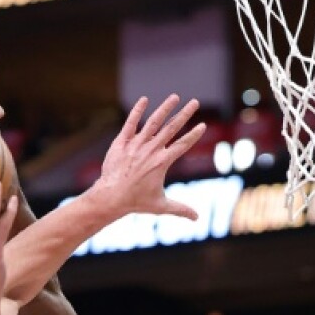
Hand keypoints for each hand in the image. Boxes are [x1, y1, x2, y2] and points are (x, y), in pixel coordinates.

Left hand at [91, 95, 206, 220]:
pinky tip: (144, 100)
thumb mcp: (161, 206)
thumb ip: (180, 209)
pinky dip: (137, 111)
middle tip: (195, 102)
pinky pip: (130, 123)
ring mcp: (136, 144)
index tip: (203, 125)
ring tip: (175, 96)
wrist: (111, 196)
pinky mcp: (122, 142)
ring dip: (165, 108)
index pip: (182, 145)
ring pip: (153, 122)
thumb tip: (197, 218)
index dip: (194, 135)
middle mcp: (151, 150)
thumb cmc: (136, 202)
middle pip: (172, 128)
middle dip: (185, 114)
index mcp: (162, 162)